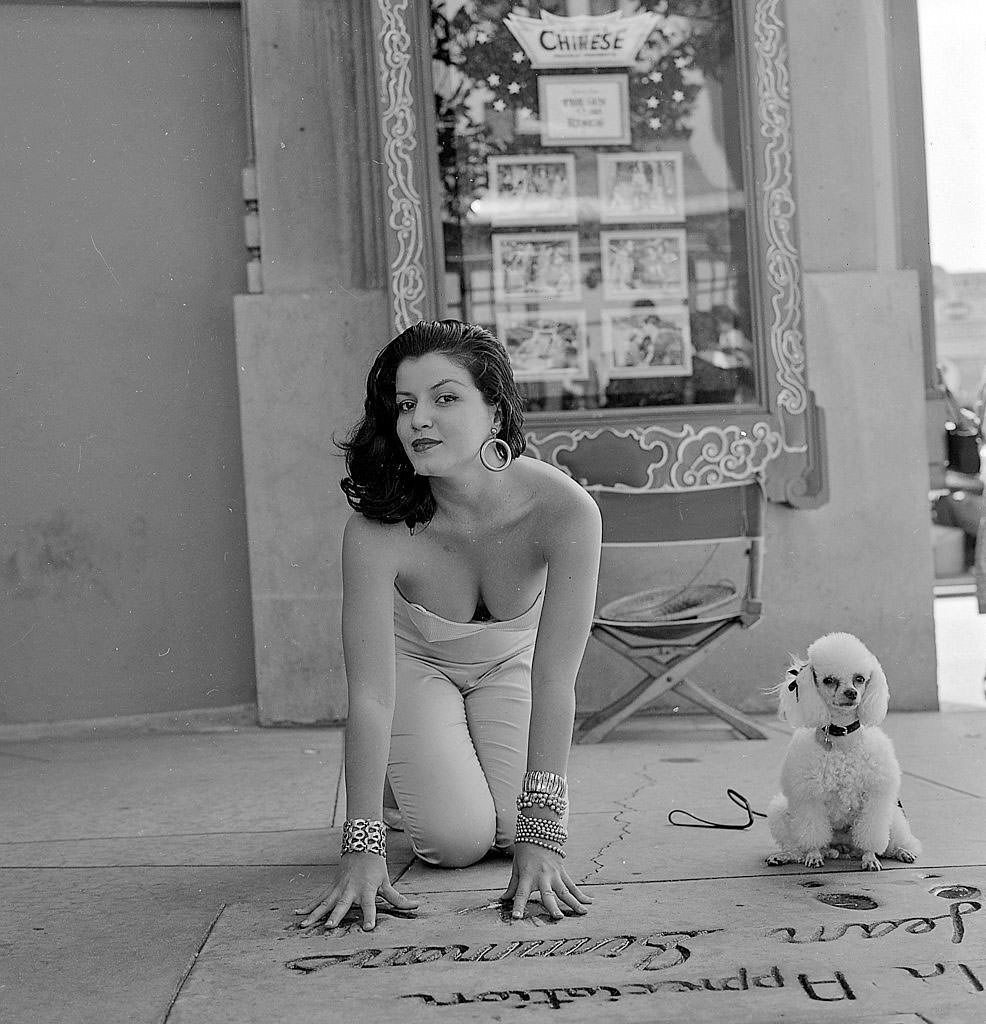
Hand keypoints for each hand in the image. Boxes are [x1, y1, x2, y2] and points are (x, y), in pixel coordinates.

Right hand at [295, 851, 418, 930]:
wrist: (361, 845)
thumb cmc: (376, 867)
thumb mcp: (387, 882)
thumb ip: (399, 899)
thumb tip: (418, 906)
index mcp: (367, 890)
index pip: (370, 905)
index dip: (370, 916)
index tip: (368, 928)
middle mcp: (351, 890)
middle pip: (343, 905)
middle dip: (336, 916)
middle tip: (329, 927)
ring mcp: (338, 888)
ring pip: (325, 903)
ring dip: (315, 914)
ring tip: (304, 925)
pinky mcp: (331, 887)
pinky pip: (319, 898)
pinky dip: (308, 906)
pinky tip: (297, 913)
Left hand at [500, 842, 591, 920]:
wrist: (539, 832)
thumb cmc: (525, 851)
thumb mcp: (516, 868)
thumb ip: (512, 886)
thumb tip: (503, 899)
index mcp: (527, 876)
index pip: (521, 894)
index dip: (518, 906)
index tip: (517, 917)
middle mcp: (542, 877)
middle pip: (548, 894)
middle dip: (553, 907)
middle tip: (558, 917)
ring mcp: (554, 874)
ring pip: (565, 891)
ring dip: (574, 902)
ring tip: (583, 912)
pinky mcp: (562, 872)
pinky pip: (572, 885)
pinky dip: (581, 894)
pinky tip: (589, 902)